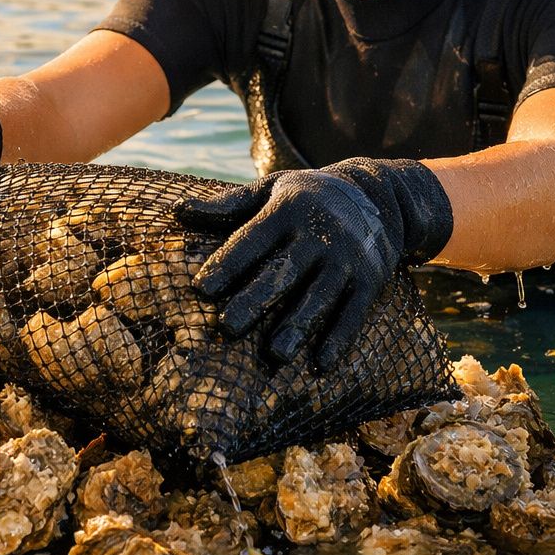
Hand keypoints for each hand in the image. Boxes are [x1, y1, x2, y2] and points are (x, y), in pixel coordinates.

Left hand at [176, 158, 451, 370]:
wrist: (378, 194)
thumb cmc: (308, 196)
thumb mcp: (271, 189)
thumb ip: (228, 204)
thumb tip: (177, 210)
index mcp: (288, 209)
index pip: (252, 238)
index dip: (227, 263)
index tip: (200, 288)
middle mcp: (319, 232)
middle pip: (284, 270)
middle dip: (257, 298)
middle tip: (228, 327)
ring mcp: (348, 257)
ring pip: (319, 296)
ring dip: (298, 325)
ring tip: (276, 355)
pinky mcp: (371, 279)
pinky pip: (354, 312)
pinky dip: (340, 338)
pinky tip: (322, 365)